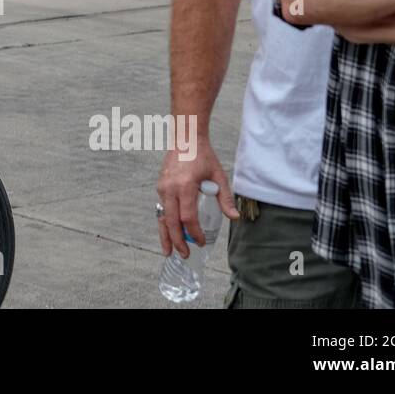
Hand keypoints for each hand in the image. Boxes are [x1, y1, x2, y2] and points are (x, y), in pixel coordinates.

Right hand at [156, 137, 237, 258]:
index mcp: (185, 185)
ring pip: (162, 217)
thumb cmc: (202, 156)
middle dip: (178, 240)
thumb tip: (234, 218)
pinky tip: (168, 233)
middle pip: (171, 221)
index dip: (195, 232)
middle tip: (185, 254)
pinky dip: (164, 223)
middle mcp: (170, 188)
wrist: (185, 138)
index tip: (202, 241)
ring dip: (165, 235)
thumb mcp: (218, 175)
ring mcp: (162, 188)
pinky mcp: (160, 187)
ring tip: (168, 251)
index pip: (188, 216)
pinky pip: (161, 209)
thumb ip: (225, 198)